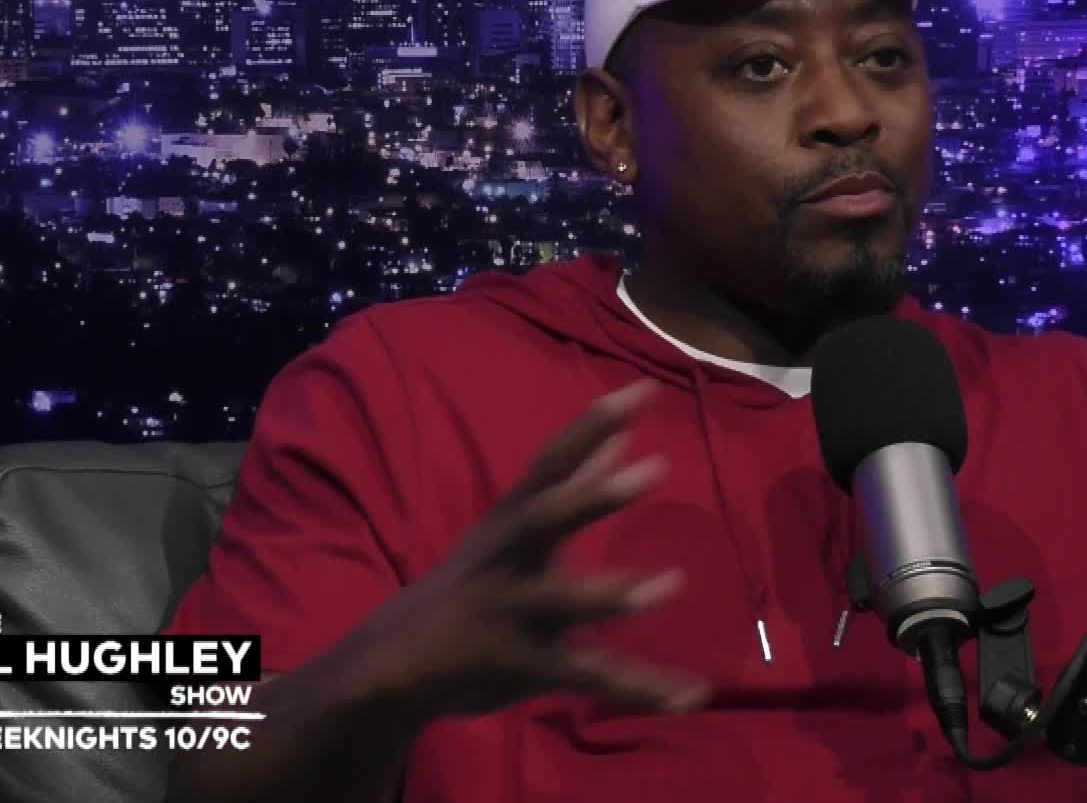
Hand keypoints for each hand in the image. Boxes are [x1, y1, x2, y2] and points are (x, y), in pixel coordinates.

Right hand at [343, 380, 709, 720]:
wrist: (394, 662)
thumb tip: (622, 433)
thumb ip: (572, 482)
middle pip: (547, 518)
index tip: (642, 390)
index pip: (552, 462)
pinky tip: (692, 696)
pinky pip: (587, 678)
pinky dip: (640, 688)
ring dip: (613, 594)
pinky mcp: (524, 668)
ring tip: (670, 584)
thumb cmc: (474, 581)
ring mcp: (514, 615)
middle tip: (654, 469)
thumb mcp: (513, 526)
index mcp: (512, 521)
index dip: (593, 424)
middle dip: (595, 494)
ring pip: (562, 603)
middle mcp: (510, 560)